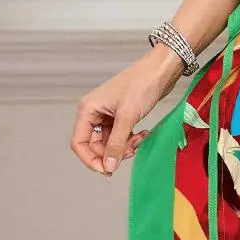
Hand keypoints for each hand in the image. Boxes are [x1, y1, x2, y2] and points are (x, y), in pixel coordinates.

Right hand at [70, 47, 186, 176]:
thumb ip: (116, 143)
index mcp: (88, 109)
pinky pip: (120, 137)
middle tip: (130, 151)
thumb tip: (108, 165)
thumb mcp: (127, 117)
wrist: (160, 70)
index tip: (107, 170)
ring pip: (110, 143)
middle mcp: (94, 113)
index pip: (79, 143)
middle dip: (113, 153)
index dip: (91, 160)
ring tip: (139, 139)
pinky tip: (142, 134)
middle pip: (95, 146)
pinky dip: (130, 140)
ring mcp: (108, 115)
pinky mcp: (121, 116)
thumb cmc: (141, 84)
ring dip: (124, 147)